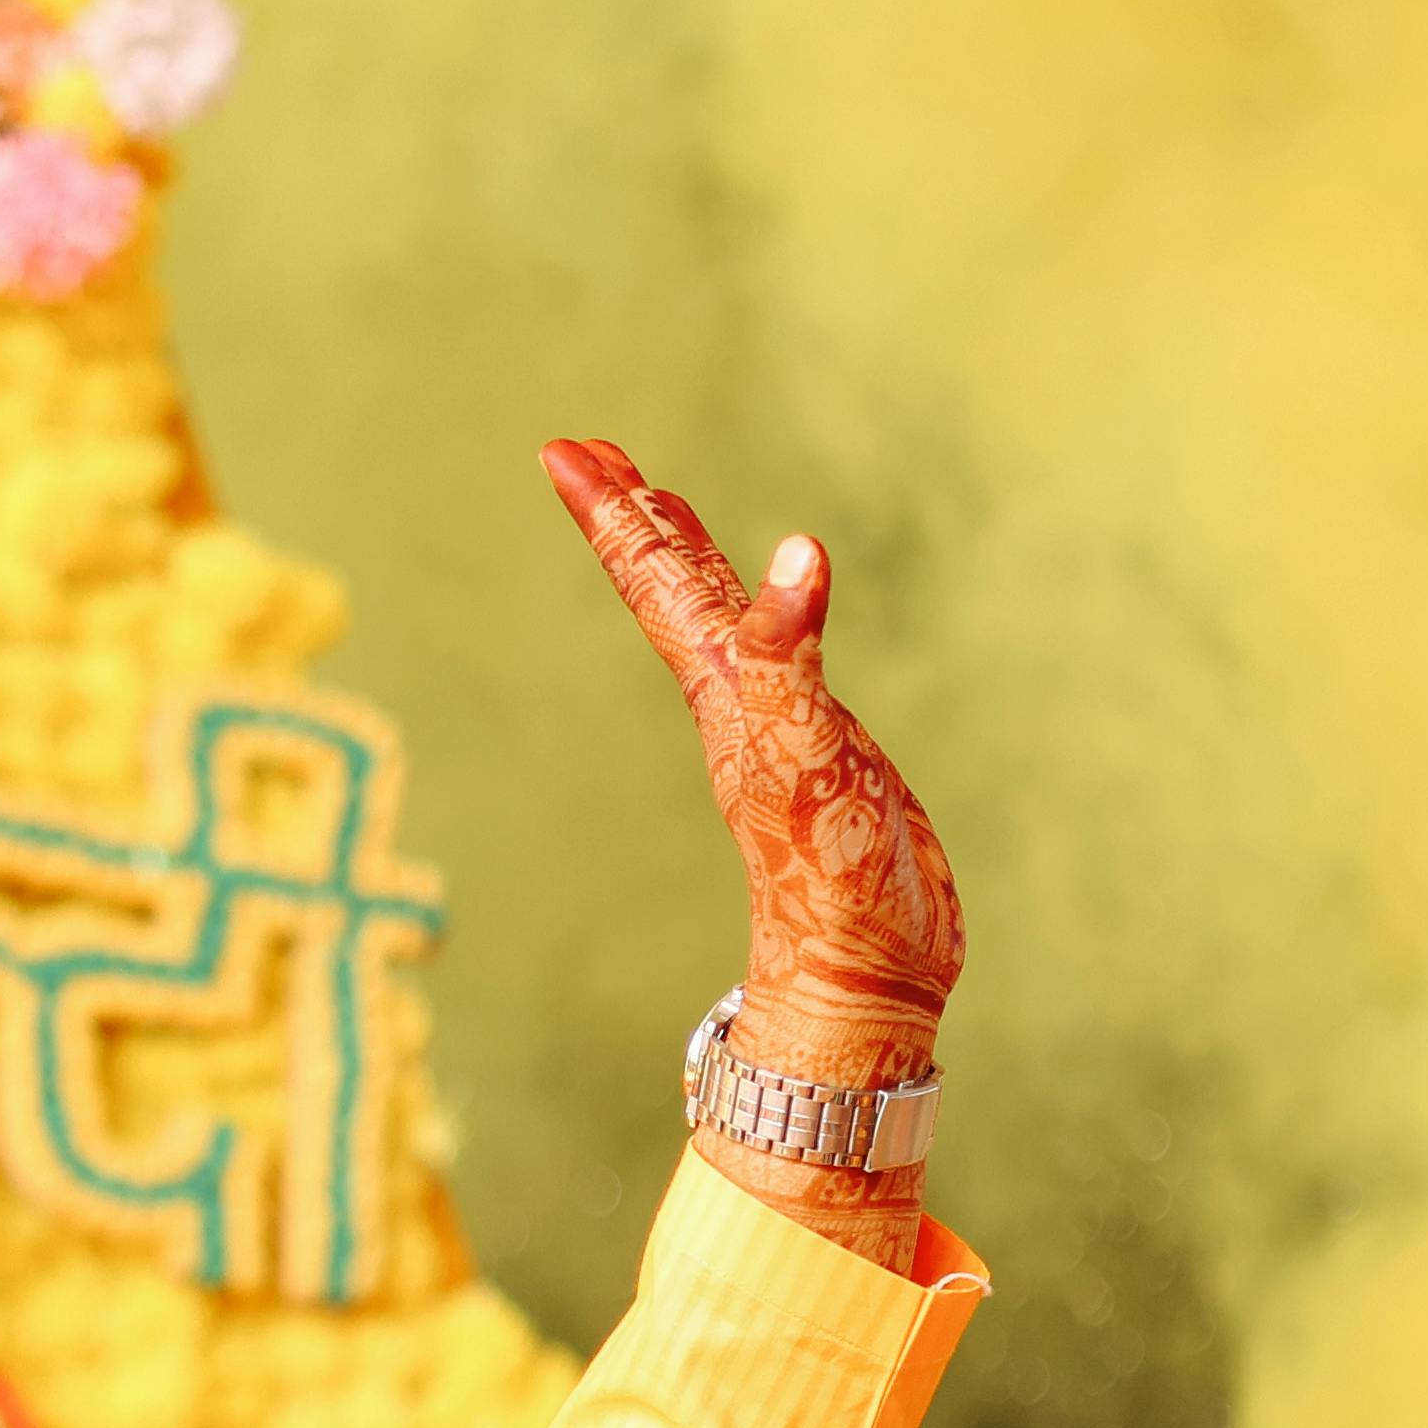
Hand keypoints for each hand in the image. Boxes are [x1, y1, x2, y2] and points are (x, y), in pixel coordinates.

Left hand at [546, 439, 960, 1235]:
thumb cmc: (832, 881)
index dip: (616, 514)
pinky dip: (762, 615)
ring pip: (716, 621)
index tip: (563, 450)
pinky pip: (776, 661)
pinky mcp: (818, 752)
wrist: (865, 978)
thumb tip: (792, 556)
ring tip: (658, 501)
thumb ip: (794, 658)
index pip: (658, 583)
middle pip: (671, 590)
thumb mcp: (806, 758)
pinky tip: (770, 606)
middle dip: (632, 518)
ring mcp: (776, 727)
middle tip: (587, 452)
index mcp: (725, 692)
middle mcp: (739, 702)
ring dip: (683, 559)